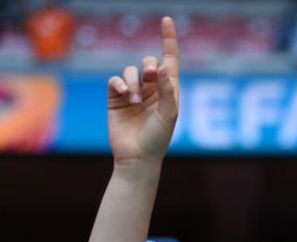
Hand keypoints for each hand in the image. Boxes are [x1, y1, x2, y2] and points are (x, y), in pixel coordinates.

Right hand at [107, 17, 179, 165]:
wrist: (137, 156)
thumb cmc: (158, 138)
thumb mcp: (168, 113)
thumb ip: (166, 89)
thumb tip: (163, 66)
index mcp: (170, 91)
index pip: (170, 60)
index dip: (168, 40)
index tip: (166, 20)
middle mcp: (152, 88)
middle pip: (149, 62)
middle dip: (150, 67)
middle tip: (151, 77)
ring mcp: (133, 92)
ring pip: (131, 71)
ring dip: (133, 82)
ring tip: (134, 99)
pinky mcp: (116, 97)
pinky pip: (115, 80)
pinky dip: (119, 84)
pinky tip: (123, 95)